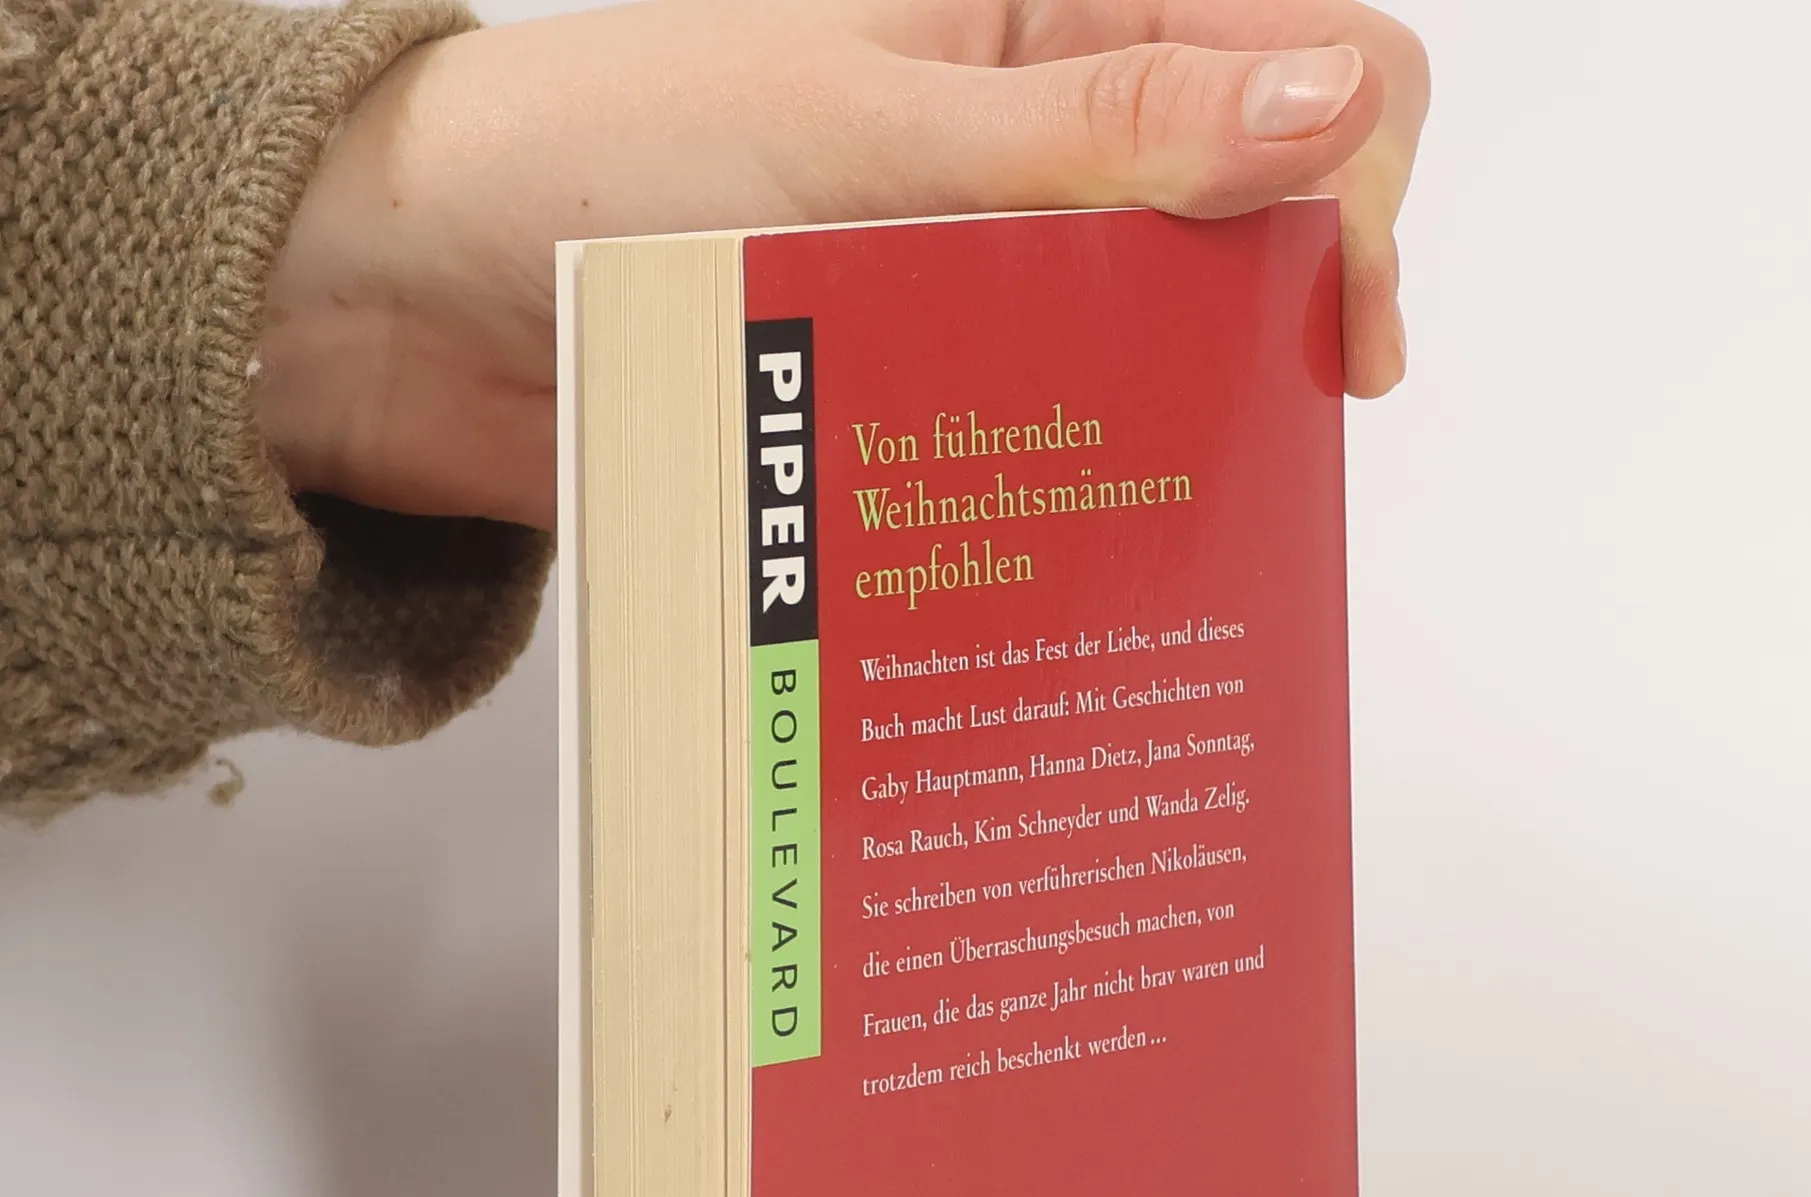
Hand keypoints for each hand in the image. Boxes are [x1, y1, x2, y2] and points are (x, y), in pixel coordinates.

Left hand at [258, 0, 1428, 529]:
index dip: (1356, 177)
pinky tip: (1087, 514)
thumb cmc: (616, 158)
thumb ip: (1105, 133)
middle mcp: (1040, 123)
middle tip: (1276, 423)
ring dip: (1189, 397)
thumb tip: (1337, 108)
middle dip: (1286, 299)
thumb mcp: (873, 128)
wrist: (436, 302)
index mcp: (1046, 4)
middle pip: (1257, 197)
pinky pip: (1066, 405)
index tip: (1339, 328)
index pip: (1310, 50)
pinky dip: (1095, 456)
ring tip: (1178, 494)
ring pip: (1170, 318)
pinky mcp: (941, 358)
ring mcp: (994, 251)